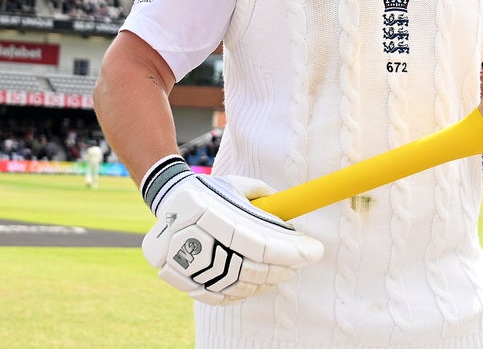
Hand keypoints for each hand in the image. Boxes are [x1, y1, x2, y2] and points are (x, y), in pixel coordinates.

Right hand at [140, 156, 323, 304]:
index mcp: (213, 216)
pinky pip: (221, 296)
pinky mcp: (184, 282)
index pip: (262, 245)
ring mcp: (189, 267)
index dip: (292, 252)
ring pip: (239, 286)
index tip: (314, 250)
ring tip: (282, 271)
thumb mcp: (239, 185)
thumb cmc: (213, 191)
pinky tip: (259, 283)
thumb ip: (267, 197)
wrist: (168, 201)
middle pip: (253, 269)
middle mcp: (198, 244)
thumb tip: (293, 215)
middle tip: (302, 262)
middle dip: (284, 268)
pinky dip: (244, 292)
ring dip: (267, 282)